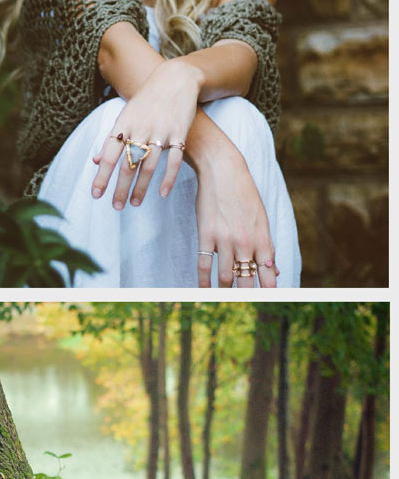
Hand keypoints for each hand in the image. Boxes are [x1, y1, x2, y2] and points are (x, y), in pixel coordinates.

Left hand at [91, 58, 201, 208]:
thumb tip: (96, 161)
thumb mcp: (125, 116)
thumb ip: (112, 140)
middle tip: (116, 207)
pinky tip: (162, 194)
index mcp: (124, 125)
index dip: (102, 176)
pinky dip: (168, 178)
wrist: (175, 78)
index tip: (96, 195)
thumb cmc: (147, 101)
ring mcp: (160, 131)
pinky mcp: (179, 133)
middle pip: (127, 164)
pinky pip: (173, 160)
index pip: (109, 155)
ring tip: (135, 203)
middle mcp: (140, 129)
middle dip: (120, 188)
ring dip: (141, 187)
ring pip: (148, 165)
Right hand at [190, 121, 278, 288]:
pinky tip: (204, 291)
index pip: (268, 273)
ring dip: (225, 292)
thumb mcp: (261, 217)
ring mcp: (225, 240)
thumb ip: (267, 245)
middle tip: (246, 309)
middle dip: (248, 297)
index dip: (270, 290)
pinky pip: (204, 265)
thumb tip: (275, 268)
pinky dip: (203, 282)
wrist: (223, 169)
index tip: (270, 303)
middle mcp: (246, 242)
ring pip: (225, 277)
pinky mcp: (206, 235)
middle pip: (248, 280)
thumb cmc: (244, 193)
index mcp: (262, 238)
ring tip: (223, 302)